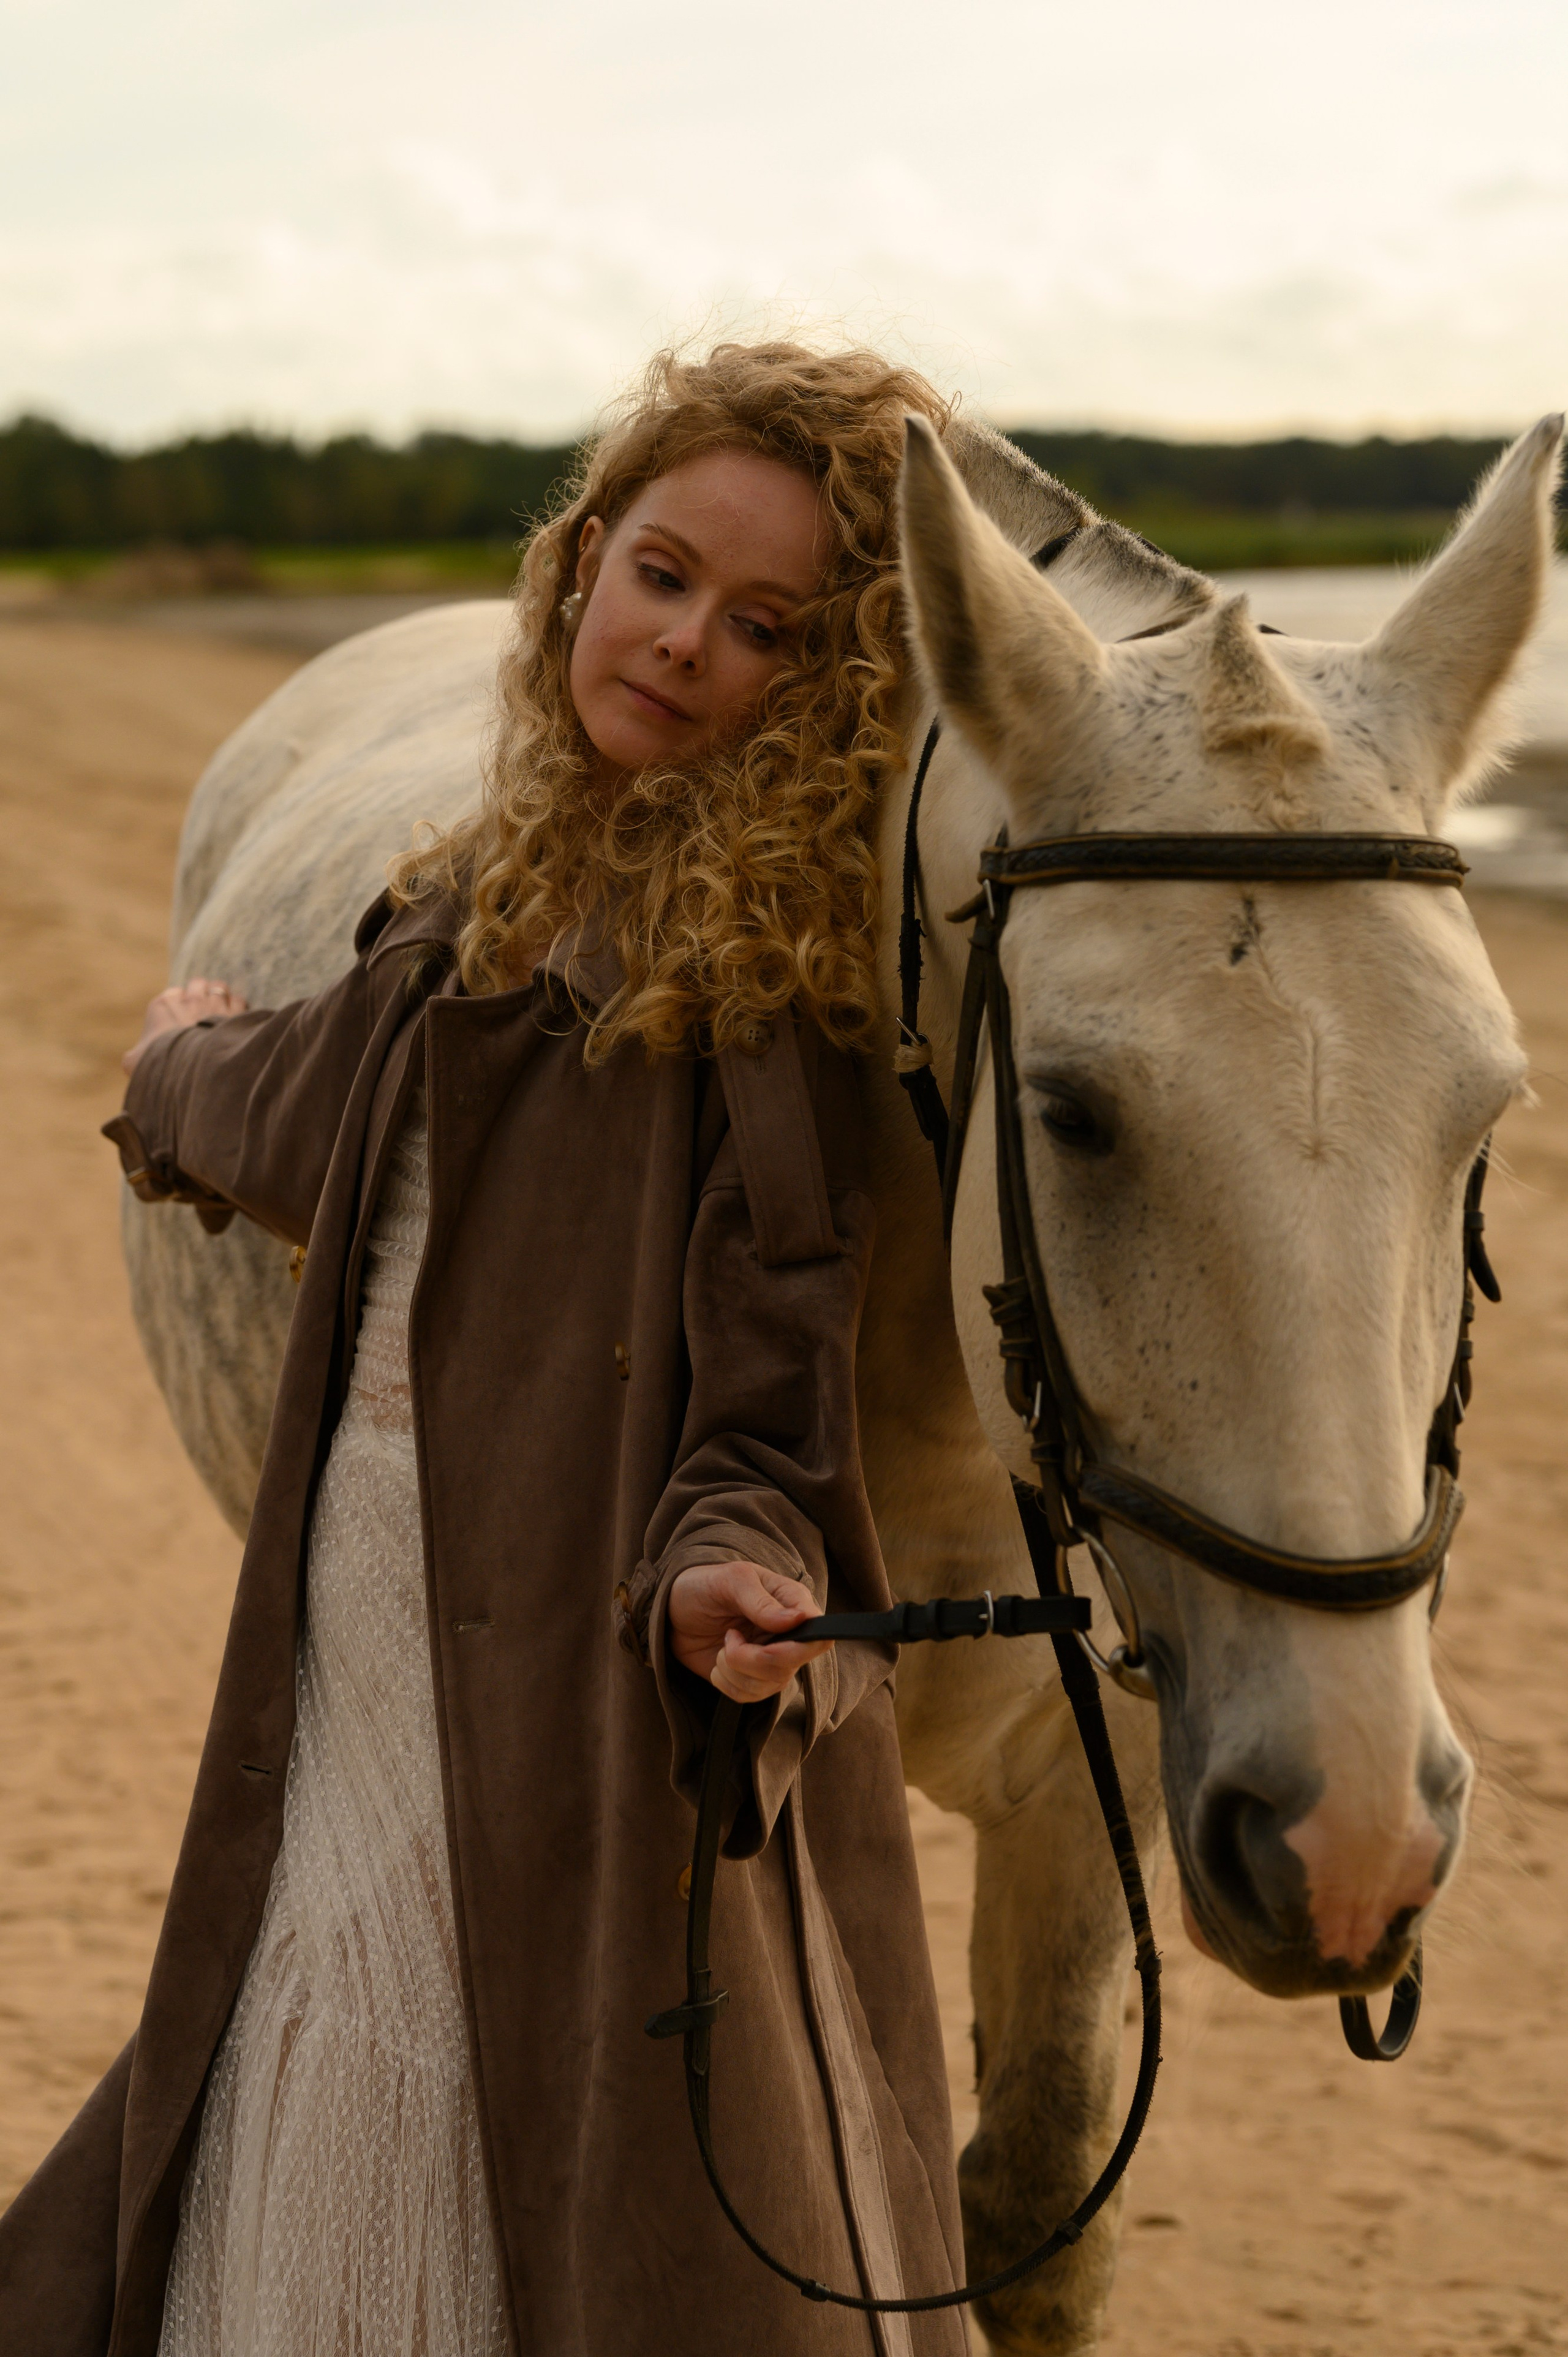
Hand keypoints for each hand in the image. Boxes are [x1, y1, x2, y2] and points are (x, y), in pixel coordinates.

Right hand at [123, 978, 247, 1075]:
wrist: (191, 1072)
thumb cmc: (159, 1065)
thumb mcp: (134, 1062)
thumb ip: (135, 1054)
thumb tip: (133, 1059)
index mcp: (163, 1004)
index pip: (173, 993)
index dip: (179, 1004)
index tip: (182, 1018)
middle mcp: (189, 999)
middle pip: (197, 984)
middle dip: (201, 995)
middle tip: (203, 1013)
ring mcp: (213, 1004)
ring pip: (219, 987)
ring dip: (220, 997)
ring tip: (221, 1013)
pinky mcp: (235, 1013)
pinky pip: (239, 1000)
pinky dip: (238, 1008)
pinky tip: (236, 1021)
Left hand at [667, 1560, 830, 1703]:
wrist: (673, 1611)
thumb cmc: (704, 1586)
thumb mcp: (730, 1581)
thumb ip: (761, 1601)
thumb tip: (798, 1619)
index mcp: (792, 1602)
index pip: (819, 1634)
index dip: (798, 1646)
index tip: (768, 1639)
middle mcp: (789, 1635)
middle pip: (791, 1664)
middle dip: (751, 1657)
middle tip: (729, 1637)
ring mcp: (773, 1660)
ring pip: (769, 1684)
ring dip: (734, 1669)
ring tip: (724, 1643)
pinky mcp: (752, 1680)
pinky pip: (749, 1696)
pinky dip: (726, 1682)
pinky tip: (720, 1661)